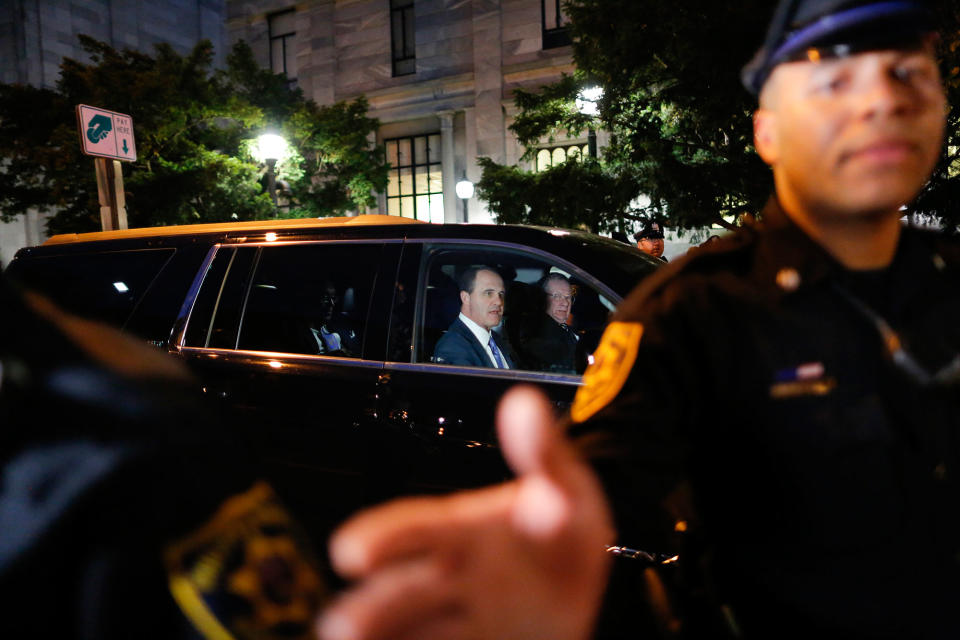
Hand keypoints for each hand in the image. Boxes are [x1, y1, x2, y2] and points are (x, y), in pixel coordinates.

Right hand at [316, 385, 613, 639]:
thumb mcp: (566, 490)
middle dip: (373, 609)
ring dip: (381, 636)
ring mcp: (463, 620)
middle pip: (404, 593)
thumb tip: (524, 403)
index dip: (384, 538)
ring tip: (345, 638)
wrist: (591, 592)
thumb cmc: (565, 534)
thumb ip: (544, 456)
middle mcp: (451, 576)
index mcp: (463, 529)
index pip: (417, 530)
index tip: (349, 551)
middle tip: (340, 626)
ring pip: (416, 631)